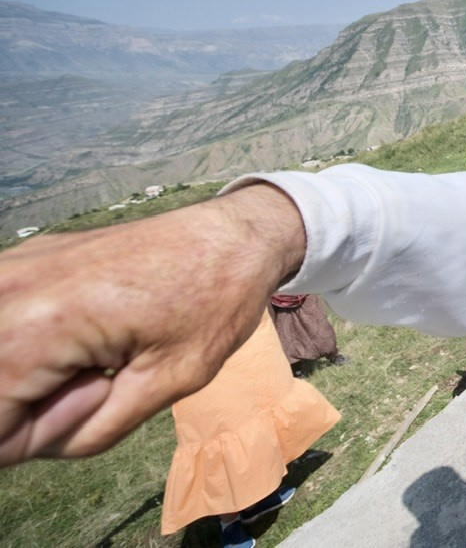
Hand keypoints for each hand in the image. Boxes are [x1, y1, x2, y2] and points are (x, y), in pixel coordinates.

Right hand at [0, 184, 302, 465]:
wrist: (235, 232)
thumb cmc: (215, 301)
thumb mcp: (166, 385)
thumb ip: (83, 431)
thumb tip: (20, 439)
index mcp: (41, 323)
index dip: (39, 434)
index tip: (100, 396)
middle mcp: (9, 289)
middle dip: (30, 408)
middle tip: (102, 378)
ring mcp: (10, 269)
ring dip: (27, 379)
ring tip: (94, 356)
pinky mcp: (19, 263)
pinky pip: (2, 331)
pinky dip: (29, 350)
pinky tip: (83, 332)